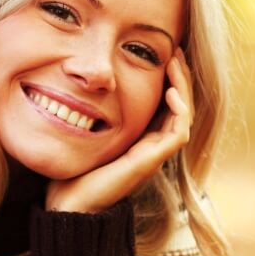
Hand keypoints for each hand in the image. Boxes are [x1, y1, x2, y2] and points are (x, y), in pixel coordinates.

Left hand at [46, 48, 193, 212]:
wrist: (71, 203)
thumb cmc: (73, 171)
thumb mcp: (85, 131)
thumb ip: (92, 112)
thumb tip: (79, 79)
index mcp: (139, 139)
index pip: (165, 104)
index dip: (169, 79)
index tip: (164, 54)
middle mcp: (151, 146)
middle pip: (179, 107)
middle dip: (180, 78)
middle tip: (176, 52)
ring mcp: (154, 154)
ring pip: (184, 116)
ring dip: (183, 88)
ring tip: (175, 63)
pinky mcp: (152, 160)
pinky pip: (178, 132)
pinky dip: (179, 110)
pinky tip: (170, 91)